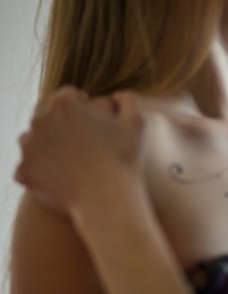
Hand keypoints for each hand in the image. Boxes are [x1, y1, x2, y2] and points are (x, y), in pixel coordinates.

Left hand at [15, 86, 145, 216]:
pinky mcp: (24, 171)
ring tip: (71, 157)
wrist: (107, 198)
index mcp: (64, 104)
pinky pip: (29, 164)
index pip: (68, 95)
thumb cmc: (124, 158)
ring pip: (33, 137)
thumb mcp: (137, 121)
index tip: (92, 119)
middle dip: (61, 121)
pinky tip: (61, 175)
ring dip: (48, 142)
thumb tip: (116, 96)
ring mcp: (29, 147)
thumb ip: (127, 99)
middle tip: (82, 139)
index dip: (83, 104)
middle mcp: (40, 121)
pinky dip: (41, 168)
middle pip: (46, 113)